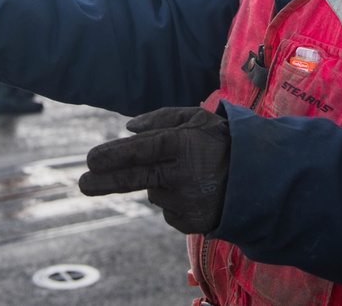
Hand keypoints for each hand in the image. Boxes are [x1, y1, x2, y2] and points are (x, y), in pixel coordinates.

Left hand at [79, 107, 230, 234]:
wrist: (260, 180)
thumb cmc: (223, 141)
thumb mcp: (198, 118)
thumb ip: (162, 119)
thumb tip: (128, 129)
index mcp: (185, 145)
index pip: (142, 150)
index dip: (115, 155)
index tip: (90, 159)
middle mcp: (184, 174)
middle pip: (136, 178)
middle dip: (105, 181)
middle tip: (81, 183)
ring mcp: (188, 201)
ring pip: (154, 191)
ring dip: (160, 183)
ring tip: (190, 174)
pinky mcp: (191, 222)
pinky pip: (168, 210)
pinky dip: (174, 201)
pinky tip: (194, 191)